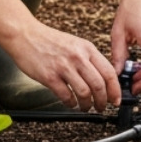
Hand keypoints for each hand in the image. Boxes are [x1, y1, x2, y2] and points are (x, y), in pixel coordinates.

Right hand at [3, 18, 119, 111]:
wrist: (25, 34)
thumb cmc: (48, 40)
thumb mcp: (75, 44)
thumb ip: (88, 58)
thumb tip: (102, 77)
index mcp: (87, 49)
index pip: (109, 72)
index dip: (115, 89)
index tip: (115, 99)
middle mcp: (78, 57)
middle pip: (99, 85)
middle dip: (103, 101)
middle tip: (102, 107)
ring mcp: (63, 67)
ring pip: (85, 93)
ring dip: (87, 105)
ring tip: (85, 107)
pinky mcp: (49, 76)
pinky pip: (66, 96)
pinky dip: (71, 103)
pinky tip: (71, 103)